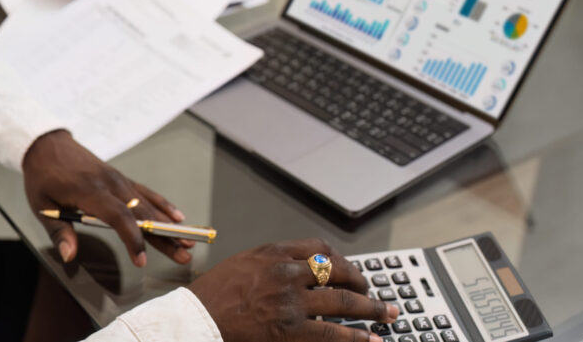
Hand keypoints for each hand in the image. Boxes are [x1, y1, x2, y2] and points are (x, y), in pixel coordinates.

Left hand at [22, 129, 193, 266]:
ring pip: (148, 204)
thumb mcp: (42, 205)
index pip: (118, 216)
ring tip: (189, 240)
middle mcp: (110, 184)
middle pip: (142, 213)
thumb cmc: (43, 176)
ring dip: (169, 224)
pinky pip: (146, 192)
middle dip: (164, 236)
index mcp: (90, 191)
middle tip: (183, 254)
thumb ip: (59, 231)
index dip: (132, 238)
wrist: (47, 144)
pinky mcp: (121, 178)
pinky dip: (163, 204)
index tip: (141, 259)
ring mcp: (118, 180)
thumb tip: (70, 255)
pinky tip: (177, 217)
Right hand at [189, 239, 399, 341]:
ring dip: (371, 309)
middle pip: (338, 272)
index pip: (320, 249)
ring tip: (388, 315)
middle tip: (374, 293)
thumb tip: (297, 271)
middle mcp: (287, 272)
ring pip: (343, 302)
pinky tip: (370, 341)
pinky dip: (356, 338)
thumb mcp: (241, 265)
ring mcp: (292, 302)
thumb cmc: (211, 297)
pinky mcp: (291, 331)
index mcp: (274, 253)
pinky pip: (333, 334)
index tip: (349, 270)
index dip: (341, 261)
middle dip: (362, 283)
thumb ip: (270, 265)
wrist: (194, 321)